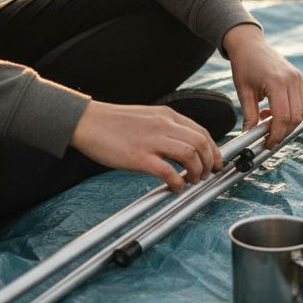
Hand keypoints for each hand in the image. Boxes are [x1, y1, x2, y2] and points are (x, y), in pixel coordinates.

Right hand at [69, 101, 221, 192]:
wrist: (87, 121)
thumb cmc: (113, 122)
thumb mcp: (147, 117)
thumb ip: (165, 128)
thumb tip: (181, 146)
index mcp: (167, 115)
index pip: (202, 132)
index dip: (214, 150)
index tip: (215, 162)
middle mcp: (164, 125)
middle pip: (201, 143)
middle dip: (210, 162)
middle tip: (207, 175)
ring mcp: (152, 140)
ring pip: (190, 155)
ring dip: (197, 172)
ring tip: (192, 181)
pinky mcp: (139, 156)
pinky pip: (168, 171)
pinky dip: (177, 182)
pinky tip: (175, 187)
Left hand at [223, 23, 302, 147]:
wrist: (250, 45)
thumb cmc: (244, 64)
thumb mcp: (243, 91)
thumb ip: (249, 115)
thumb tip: (249, 136)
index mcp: (277, 82)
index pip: (283, 117)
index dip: (276, 134)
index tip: (268, 143)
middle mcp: (292, 80)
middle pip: (296, 117)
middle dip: (283, 131)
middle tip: (269, 137)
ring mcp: (298, 79)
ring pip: (302, 111)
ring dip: (289, 122)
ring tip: (269, 120)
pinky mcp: (300, 79)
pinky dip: (295, 112)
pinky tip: (277, 111)